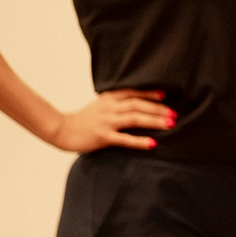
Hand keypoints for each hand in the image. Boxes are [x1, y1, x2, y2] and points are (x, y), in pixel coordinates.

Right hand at [51, 89, 171, 151]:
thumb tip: (135, 104)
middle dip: (158, 109)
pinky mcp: (103, 136)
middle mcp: (109, 107)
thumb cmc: (82, 119)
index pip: (133, 93)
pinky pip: (125, 139)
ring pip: (135, 119)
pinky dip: (140, 141)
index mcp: (109, 98)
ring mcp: (106, 122)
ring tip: (169, 124)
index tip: (165, 95)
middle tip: (174, 114)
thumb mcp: (99, 105)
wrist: (61, 129)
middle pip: (138, 105)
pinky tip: (152, 143)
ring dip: (154, 121)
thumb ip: (115, 103)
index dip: (150, 93)